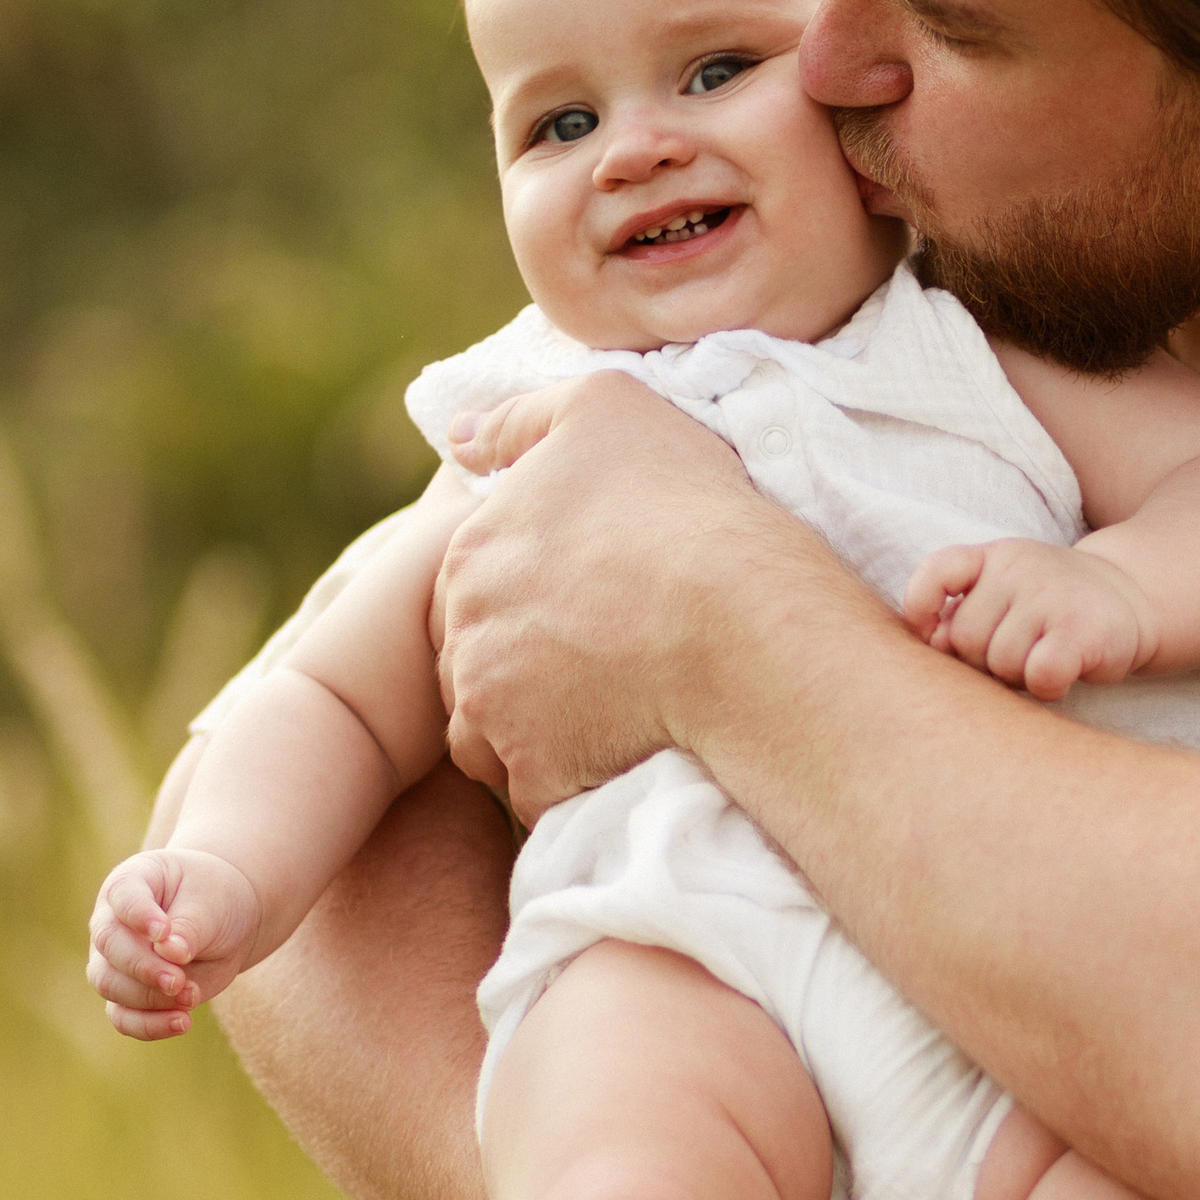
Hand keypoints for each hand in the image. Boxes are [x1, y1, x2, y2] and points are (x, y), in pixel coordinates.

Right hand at [88, 846, 263, 1036]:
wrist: (227, 923)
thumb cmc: (215, 900)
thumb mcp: (211, 903)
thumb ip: (190, 926)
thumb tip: (170, 954)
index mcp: (131, 882)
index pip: (123, 896)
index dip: (139, 916)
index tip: (164, 932)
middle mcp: (112, 920)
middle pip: (109, 945)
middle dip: (143, 967)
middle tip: (178, 980)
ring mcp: (114, 959)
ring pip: (110, 984)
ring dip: (149, 998)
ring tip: (191, 997)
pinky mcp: (128, 993)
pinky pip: (122, 1017)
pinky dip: (148, 1025)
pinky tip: (183, 1023)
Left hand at [430, 374, 827, 819]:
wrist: (739, 617)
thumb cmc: (682, 504)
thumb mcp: (604, 407)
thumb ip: (523, 417)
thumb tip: (461, 434)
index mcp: (471, 550)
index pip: (473, 586)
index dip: (530, 595)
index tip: (591, 600)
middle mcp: (465, 633)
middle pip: (476, 661)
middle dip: (521, 666)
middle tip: (602, 659)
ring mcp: (493, 710)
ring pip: (491, 733)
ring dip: (531, 730)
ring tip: (608, 713)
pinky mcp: (535, 774)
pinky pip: (536, 791)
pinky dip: (569, 782)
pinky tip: (621, 756)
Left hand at [901, 537, 1158, 701]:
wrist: (1134, 597)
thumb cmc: (1053, 608)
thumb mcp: (1005, 592)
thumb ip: (962, 613)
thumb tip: (933, 641)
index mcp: (993, 558)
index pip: (938, 572)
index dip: (921, 608)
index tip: (932, 634)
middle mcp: (1020, 569)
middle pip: (965, 640)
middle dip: (985, 661)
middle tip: (1021, 653)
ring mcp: (1051, 596)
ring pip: (1001, 662)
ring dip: (1019, 677)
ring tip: (1045, 658)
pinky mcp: (1081, 629)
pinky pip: (1039, 675)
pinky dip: (1047, 688)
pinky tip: (1064, 675)